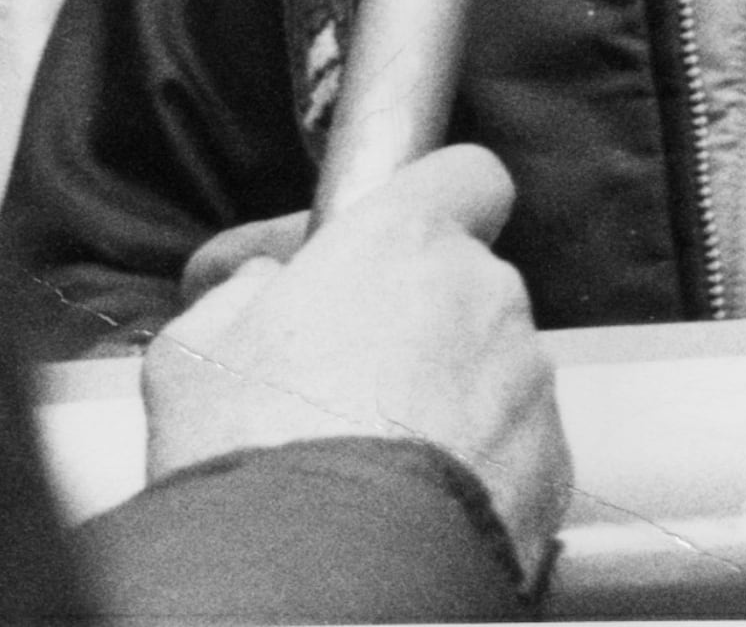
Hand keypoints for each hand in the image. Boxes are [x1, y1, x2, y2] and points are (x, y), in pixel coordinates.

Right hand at [145, 144, 570, 572]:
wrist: (318, 571)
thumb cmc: (254, 452)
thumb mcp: (194, 350)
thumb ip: (243, 292)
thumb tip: (261, 287)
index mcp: (407, 243)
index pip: (464, 174)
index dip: (431, 201)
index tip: (390, 238)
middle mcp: (486, 294)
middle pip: (467, 283)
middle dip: (417, 315)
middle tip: (342, 371)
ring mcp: (528, 377)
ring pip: (492, 363)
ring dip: (445, 390)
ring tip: (369, 448)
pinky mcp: (551, 457)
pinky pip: (513, 437)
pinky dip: (475, 457)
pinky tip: (410, 492)